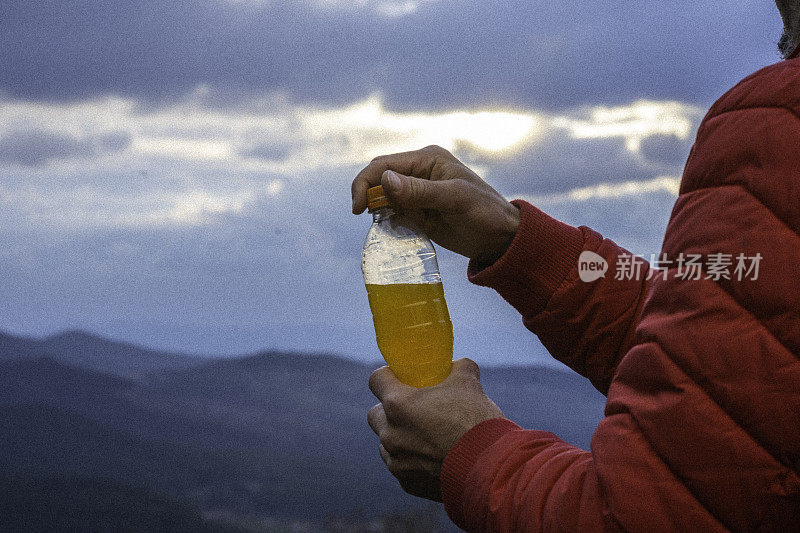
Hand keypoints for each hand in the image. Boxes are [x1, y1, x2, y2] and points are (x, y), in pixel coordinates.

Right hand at [351, 145, 520, 263]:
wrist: (500, 239)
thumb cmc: (485, 213)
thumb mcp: (455, 199)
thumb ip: (420, 190)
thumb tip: (385, 179)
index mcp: (428, 158)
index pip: (385, 164)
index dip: (365, 182)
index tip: (358, 207)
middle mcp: (420, 171)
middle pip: (380, 179)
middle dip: (371, 197)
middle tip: (369, 218)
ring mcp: (418, 192)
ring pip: (385, 198)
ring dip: (383, 211)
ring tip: (400, 223)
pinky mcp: (418, 211)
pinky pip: (394, 213)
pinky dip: (391, 221)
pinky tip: (402, 230)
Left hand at [367, 358, 503, 500]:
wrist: (490, 468)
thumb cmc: (477, 421)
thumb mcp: (469, 382)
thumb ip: (457, 368)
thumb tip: (456, 366)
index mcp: (398, 404)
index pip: (376, 380)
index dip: (388, 376)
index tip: (400, 378)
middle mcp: (390, 433)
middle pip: (376, 414)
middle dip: (389, 410)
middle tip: (413, 408)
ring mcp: (396, 460)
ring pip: (386, 443)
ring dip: (399, 437)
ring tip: (425, 436)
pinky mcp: (407, 482)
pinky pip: (401, 466)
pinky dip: (412, 460)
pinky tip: (433, 458)